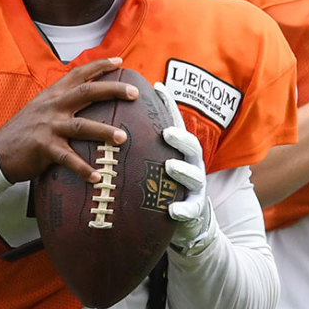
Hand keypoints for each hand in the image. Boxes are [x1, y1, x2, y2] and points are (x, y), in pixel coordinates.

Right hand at [0, 57, 137, 184]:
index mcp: (53, 95)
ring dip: (104, 131)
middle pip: (87, 92)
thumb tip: (88, 97)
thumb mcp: (42, 108)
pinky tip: (97, 177)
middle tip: (134, 92)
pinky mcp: (44, 148)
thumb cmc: (25, 131)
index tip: (119, 61)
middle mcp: (52, 106)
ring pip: (82, 126)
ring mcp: (48, 127)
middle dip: (113, 90)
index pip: (78, 74)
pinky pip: (68, 158)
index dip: (99, 65)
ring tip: (123, 138)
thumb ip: (62, 101)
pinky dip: (83, 168)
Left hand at [154, 81, 217, 255]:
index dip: (169, 106)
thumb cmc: (164, 185)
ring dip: (182, 171)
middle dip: (181, 139)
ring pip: (194, 176)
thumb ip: (142, 143)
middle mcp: (192, 165)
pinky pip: (191, 209)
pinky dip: (184, 209)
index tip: (157, 89)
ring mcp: (196, 187)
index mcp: (181, 151)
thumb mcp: (154, 161)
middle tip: (167, 133)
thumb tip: (112, 114)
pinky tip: (173, 210)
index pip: (176, 123)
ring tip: (170, 167)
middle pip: (192, 147)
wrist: (186, 219)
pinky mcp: (195, 209)